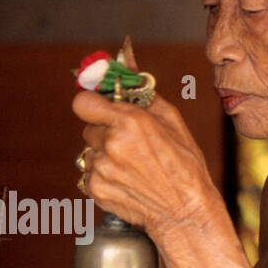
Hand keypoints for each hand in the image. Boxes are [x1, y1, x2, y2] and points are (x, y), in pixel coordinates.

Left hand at [74, 48, 215, 240]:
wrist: (184, 212)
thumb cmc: (184, 165)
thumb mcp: (170, 119)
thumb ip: (141, 88)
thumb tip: (125, 55)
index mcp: (129, 122)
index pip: (83, 102)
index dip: (91, 103)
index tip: (101, 107)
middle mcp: (111, 144)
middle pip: (89, 127)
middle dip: (105, 131)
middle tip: (130, 143)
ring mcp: (100, 169)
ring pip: (89, 152)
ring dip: (104, 155)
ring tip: (131, 166)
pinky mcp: (94, 189)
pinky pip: (88, 173)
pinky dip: (102, 176)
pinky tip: (126, 180)